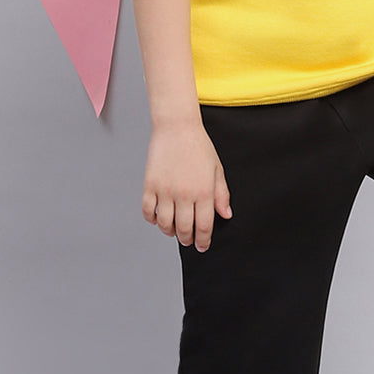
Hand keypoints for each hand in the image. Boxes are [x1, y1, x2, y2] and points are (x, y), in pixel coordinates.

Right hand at [141, 121, 231, 250]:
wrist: (177, 127)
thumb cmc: (199, 146)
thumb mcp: (217, 169)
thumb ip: (221, 194)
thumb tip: (225, 214)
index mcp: (204, 192)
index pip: (204, 226)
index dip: (203, 240)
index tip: (202, 246)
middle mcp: (184, 194)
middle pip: (184, 229)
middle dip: (187, 239)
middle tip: (188, 240)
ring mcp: (165, 190)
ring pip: (165, 224)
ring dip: (169, 232)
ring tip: (173, 231)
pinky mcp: (150, 185)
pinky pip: (148, 211)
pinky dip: (152, 219)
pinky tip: (158, 218)